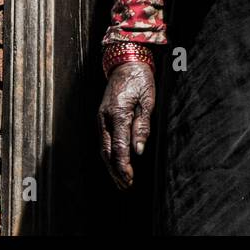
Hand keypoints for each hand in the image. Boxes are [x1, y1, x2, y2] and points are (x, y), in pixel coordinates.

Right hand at [98, 62, 155, 189]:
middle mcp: (104, 118)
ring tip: (121, 181)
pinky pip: (104, 141)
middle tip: (126, 186)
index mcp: (118, 113)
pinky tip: (115, 164)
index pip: (119, 147)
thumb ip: (142, 126)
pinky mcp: (101, 118)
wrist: (125, 63)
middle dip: (116, 171)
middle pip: (107, 152)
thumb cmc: (140, 79)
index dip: (123, 166)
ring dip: (111, 166)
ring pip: (103, 148)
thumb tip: (138, 150)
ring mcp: (100, 118)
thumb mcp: (148, 100)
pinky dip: (109, 155)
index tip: (130, 179)